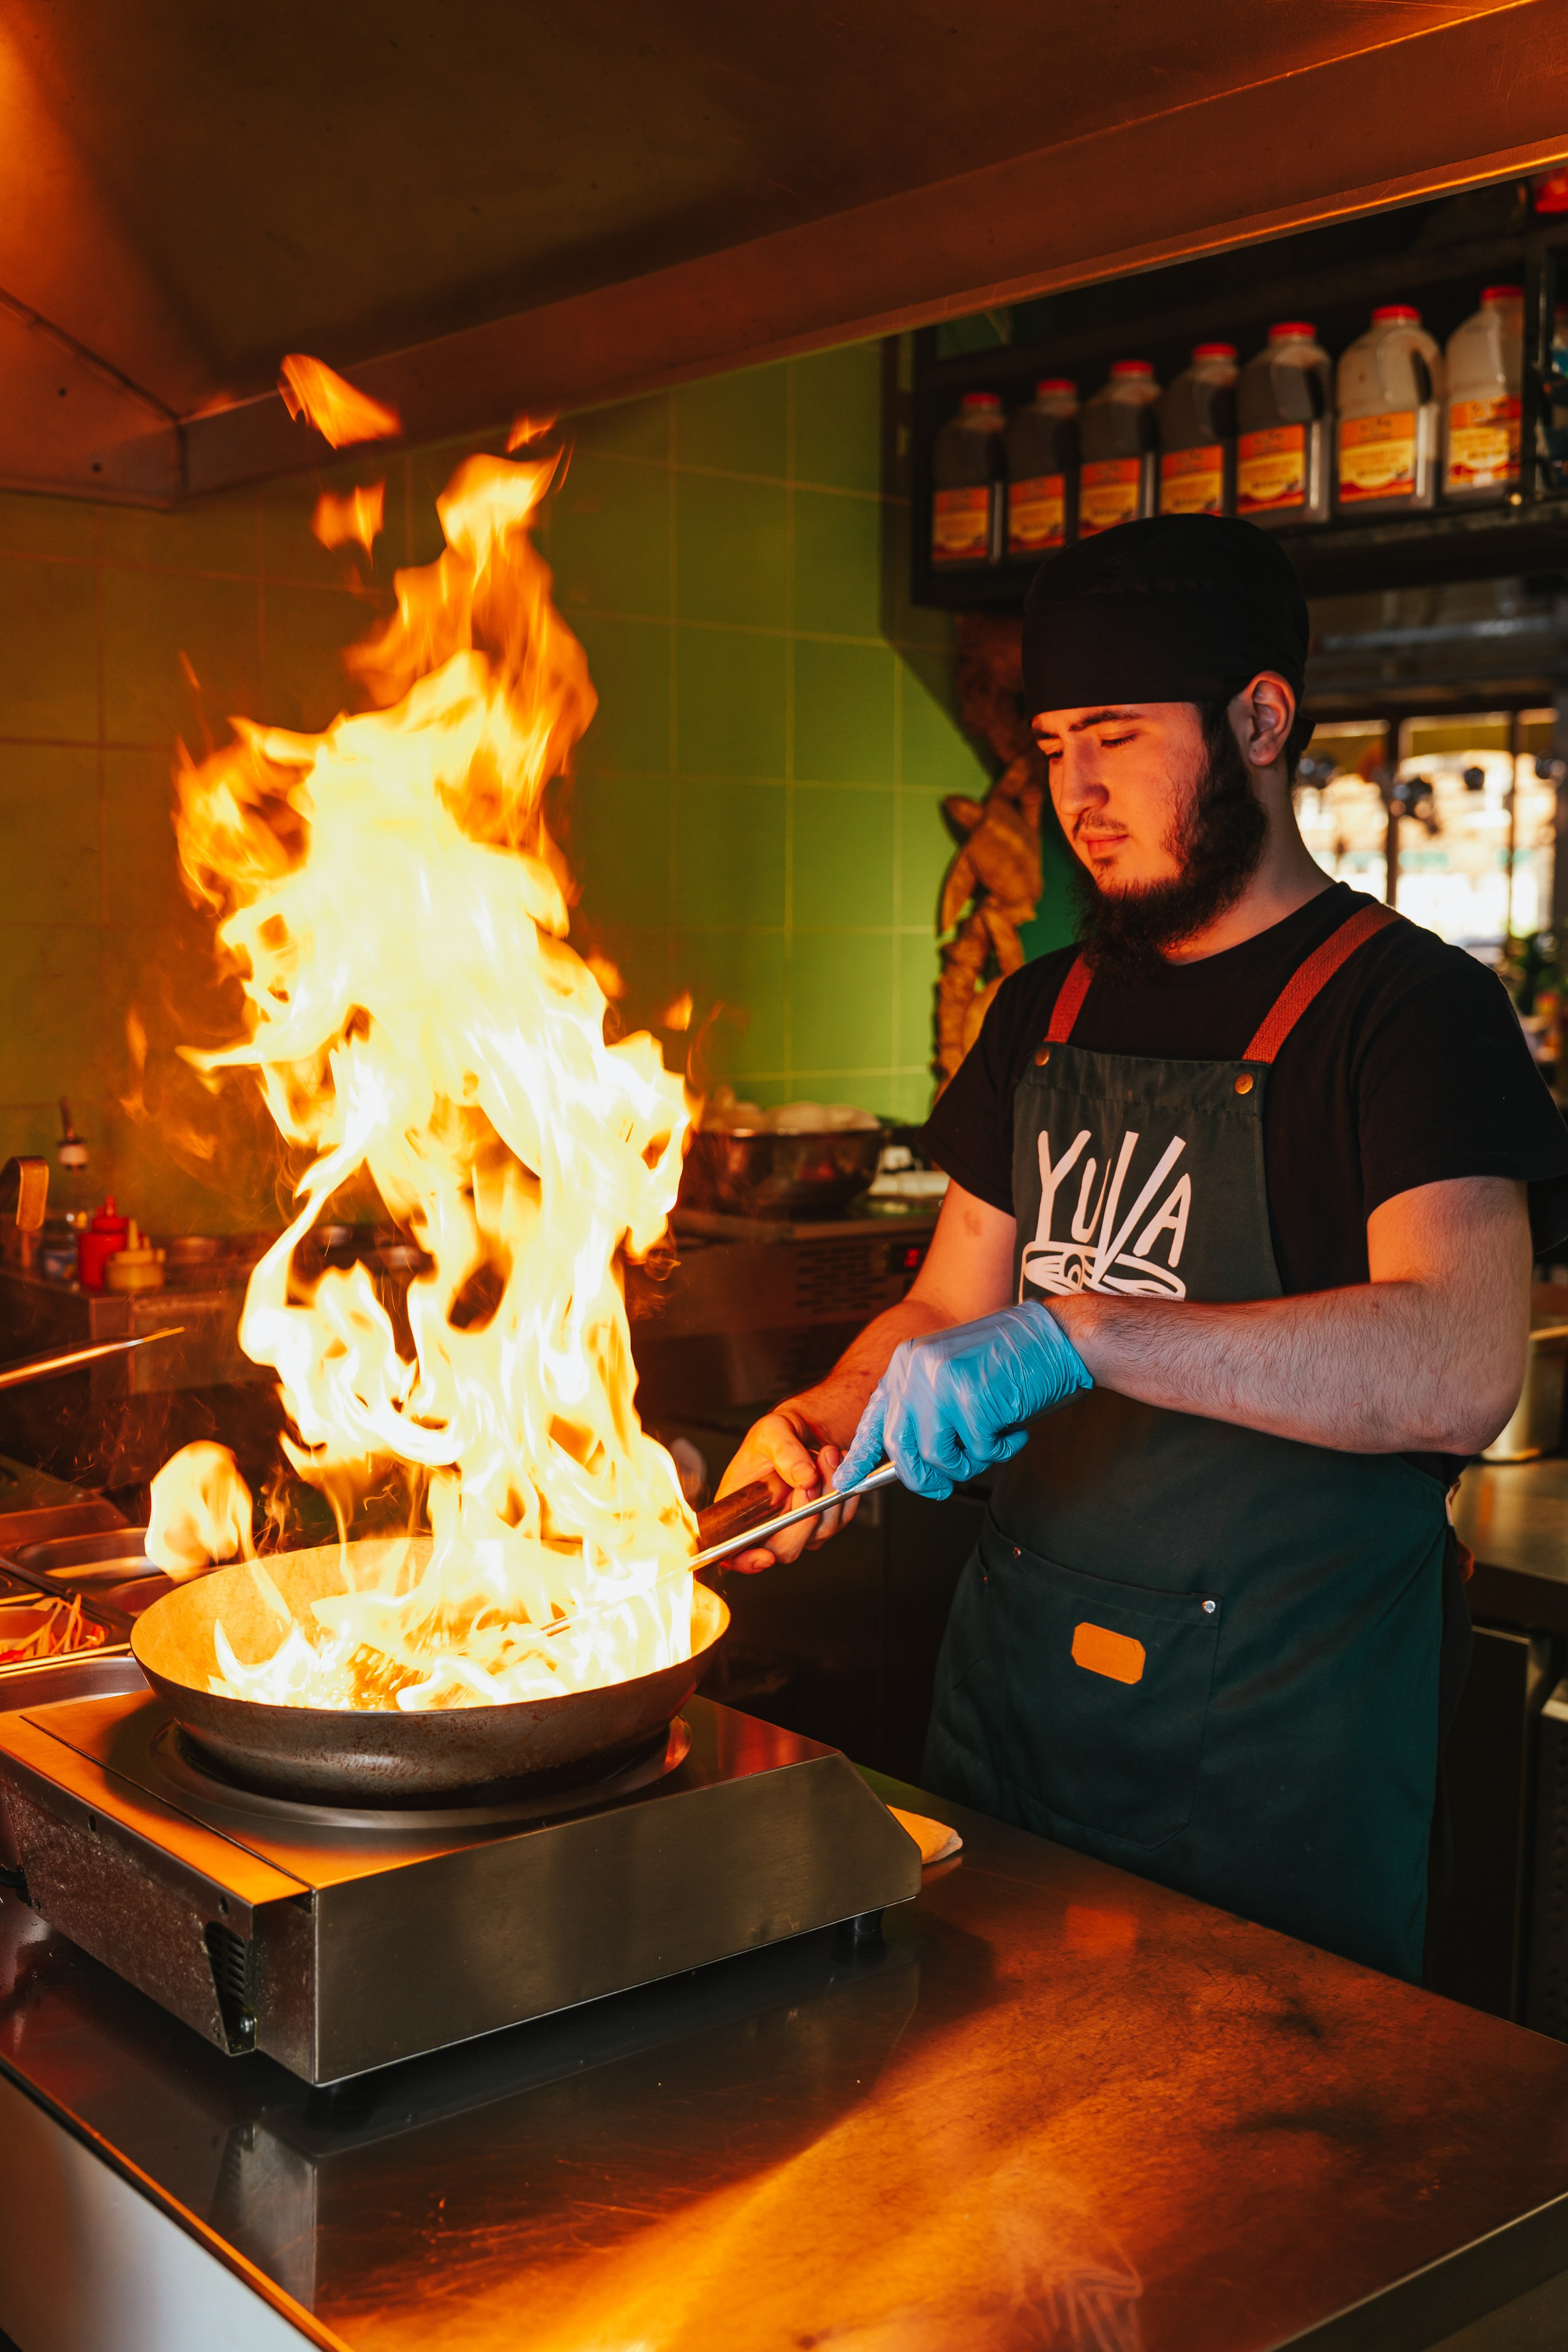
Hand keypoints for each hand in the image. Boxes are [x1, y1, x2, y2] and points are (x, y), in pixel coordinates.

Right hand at [712, 1405, 859, 1571]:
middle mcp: (767, 1526)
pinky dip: (844, 1491)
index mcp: (740, 1512)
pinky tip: (837, 1464)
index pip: (735, 1552)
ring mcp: (797, 1528)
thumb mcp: (771, 1432)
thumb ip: (784, 1452)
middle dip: (804, 1513)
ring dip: (829, 1493)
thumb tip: (805, 1477)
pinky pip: (840, 1517)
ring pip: (820, 1531)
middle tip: (812, 1476)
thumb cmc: (774, 1437)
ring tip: (827, 1455)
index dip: (747, 1562)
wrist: (799, 1432)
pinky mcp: (822, 1522)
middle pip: (786, 1548)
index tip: (765, 1557)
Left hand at [837, 1302, 1090, 1500]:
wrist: (1056, 1335)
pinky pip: (977, 1451)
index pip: (873, 1418)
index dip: (859, 1456)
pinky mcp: (970, 1398)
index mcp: (906, 1363)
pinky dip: (1000, 1450)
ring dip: (969, 1462)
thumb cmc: (1011, 1361)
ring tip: (993, 1442)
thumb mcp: (953, 1378)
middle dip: (924, 1477)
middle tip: (946, 1484)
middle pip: (898, 1448)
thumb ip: (926, 1413)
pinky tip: (1013, 1429)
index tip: (846, 1482)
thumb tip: (910, 1463)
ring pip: (936, 1456)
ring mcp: (940, 1382)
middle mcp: (914, 1370)